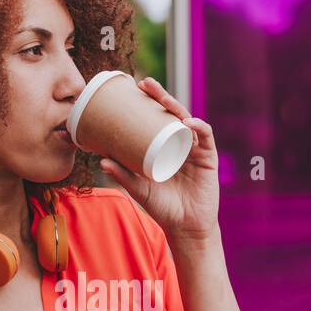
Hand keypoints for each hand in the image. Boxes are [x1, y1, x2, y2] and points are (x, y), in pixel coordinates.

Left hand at [97, 77, 219, 240]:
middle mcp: (180, 143)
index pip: (156, 119)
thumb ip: (123, 175)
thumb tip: (101, 159)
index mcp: (164, 146)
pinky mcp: (208, 158)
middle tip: (144, 83)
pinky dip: (198, 127)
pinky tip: (187, 123)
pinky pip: (205, 137)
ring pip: (187, 120)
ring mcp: (195, 149)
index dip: (147, 103)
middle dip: (160, 96)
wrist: (185, 227)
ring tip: (162, 98)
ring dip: (176, 106)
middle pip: (171, 114)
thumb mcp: (139, 189)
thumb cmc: (163, 207)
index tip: (132, 89)